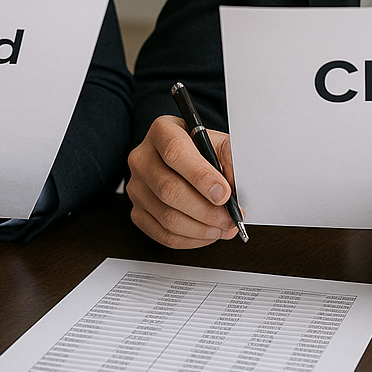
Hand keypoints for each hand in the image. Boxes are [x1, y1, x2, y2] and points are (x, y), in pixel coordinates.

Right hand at [126, 115, 240, 247]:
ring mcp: (136, 186)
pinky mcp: (137, 211)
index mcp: (162, 131)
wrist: (185, 159)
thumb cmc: (202, 151)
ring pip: (167, 217)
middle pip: (169, 190)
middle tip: (229, 218)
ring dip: (201, 229)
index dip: (201, 177)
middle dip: (206, 211)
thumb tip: (235, 187)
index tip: (224, 194)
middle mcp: (142, 157)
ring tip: (222, 227)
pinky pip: (162, 234)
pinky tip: (206, 233)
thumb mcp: (219, 143)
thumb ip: (229, 159)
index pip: (175, 153)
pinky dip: (189, 239)